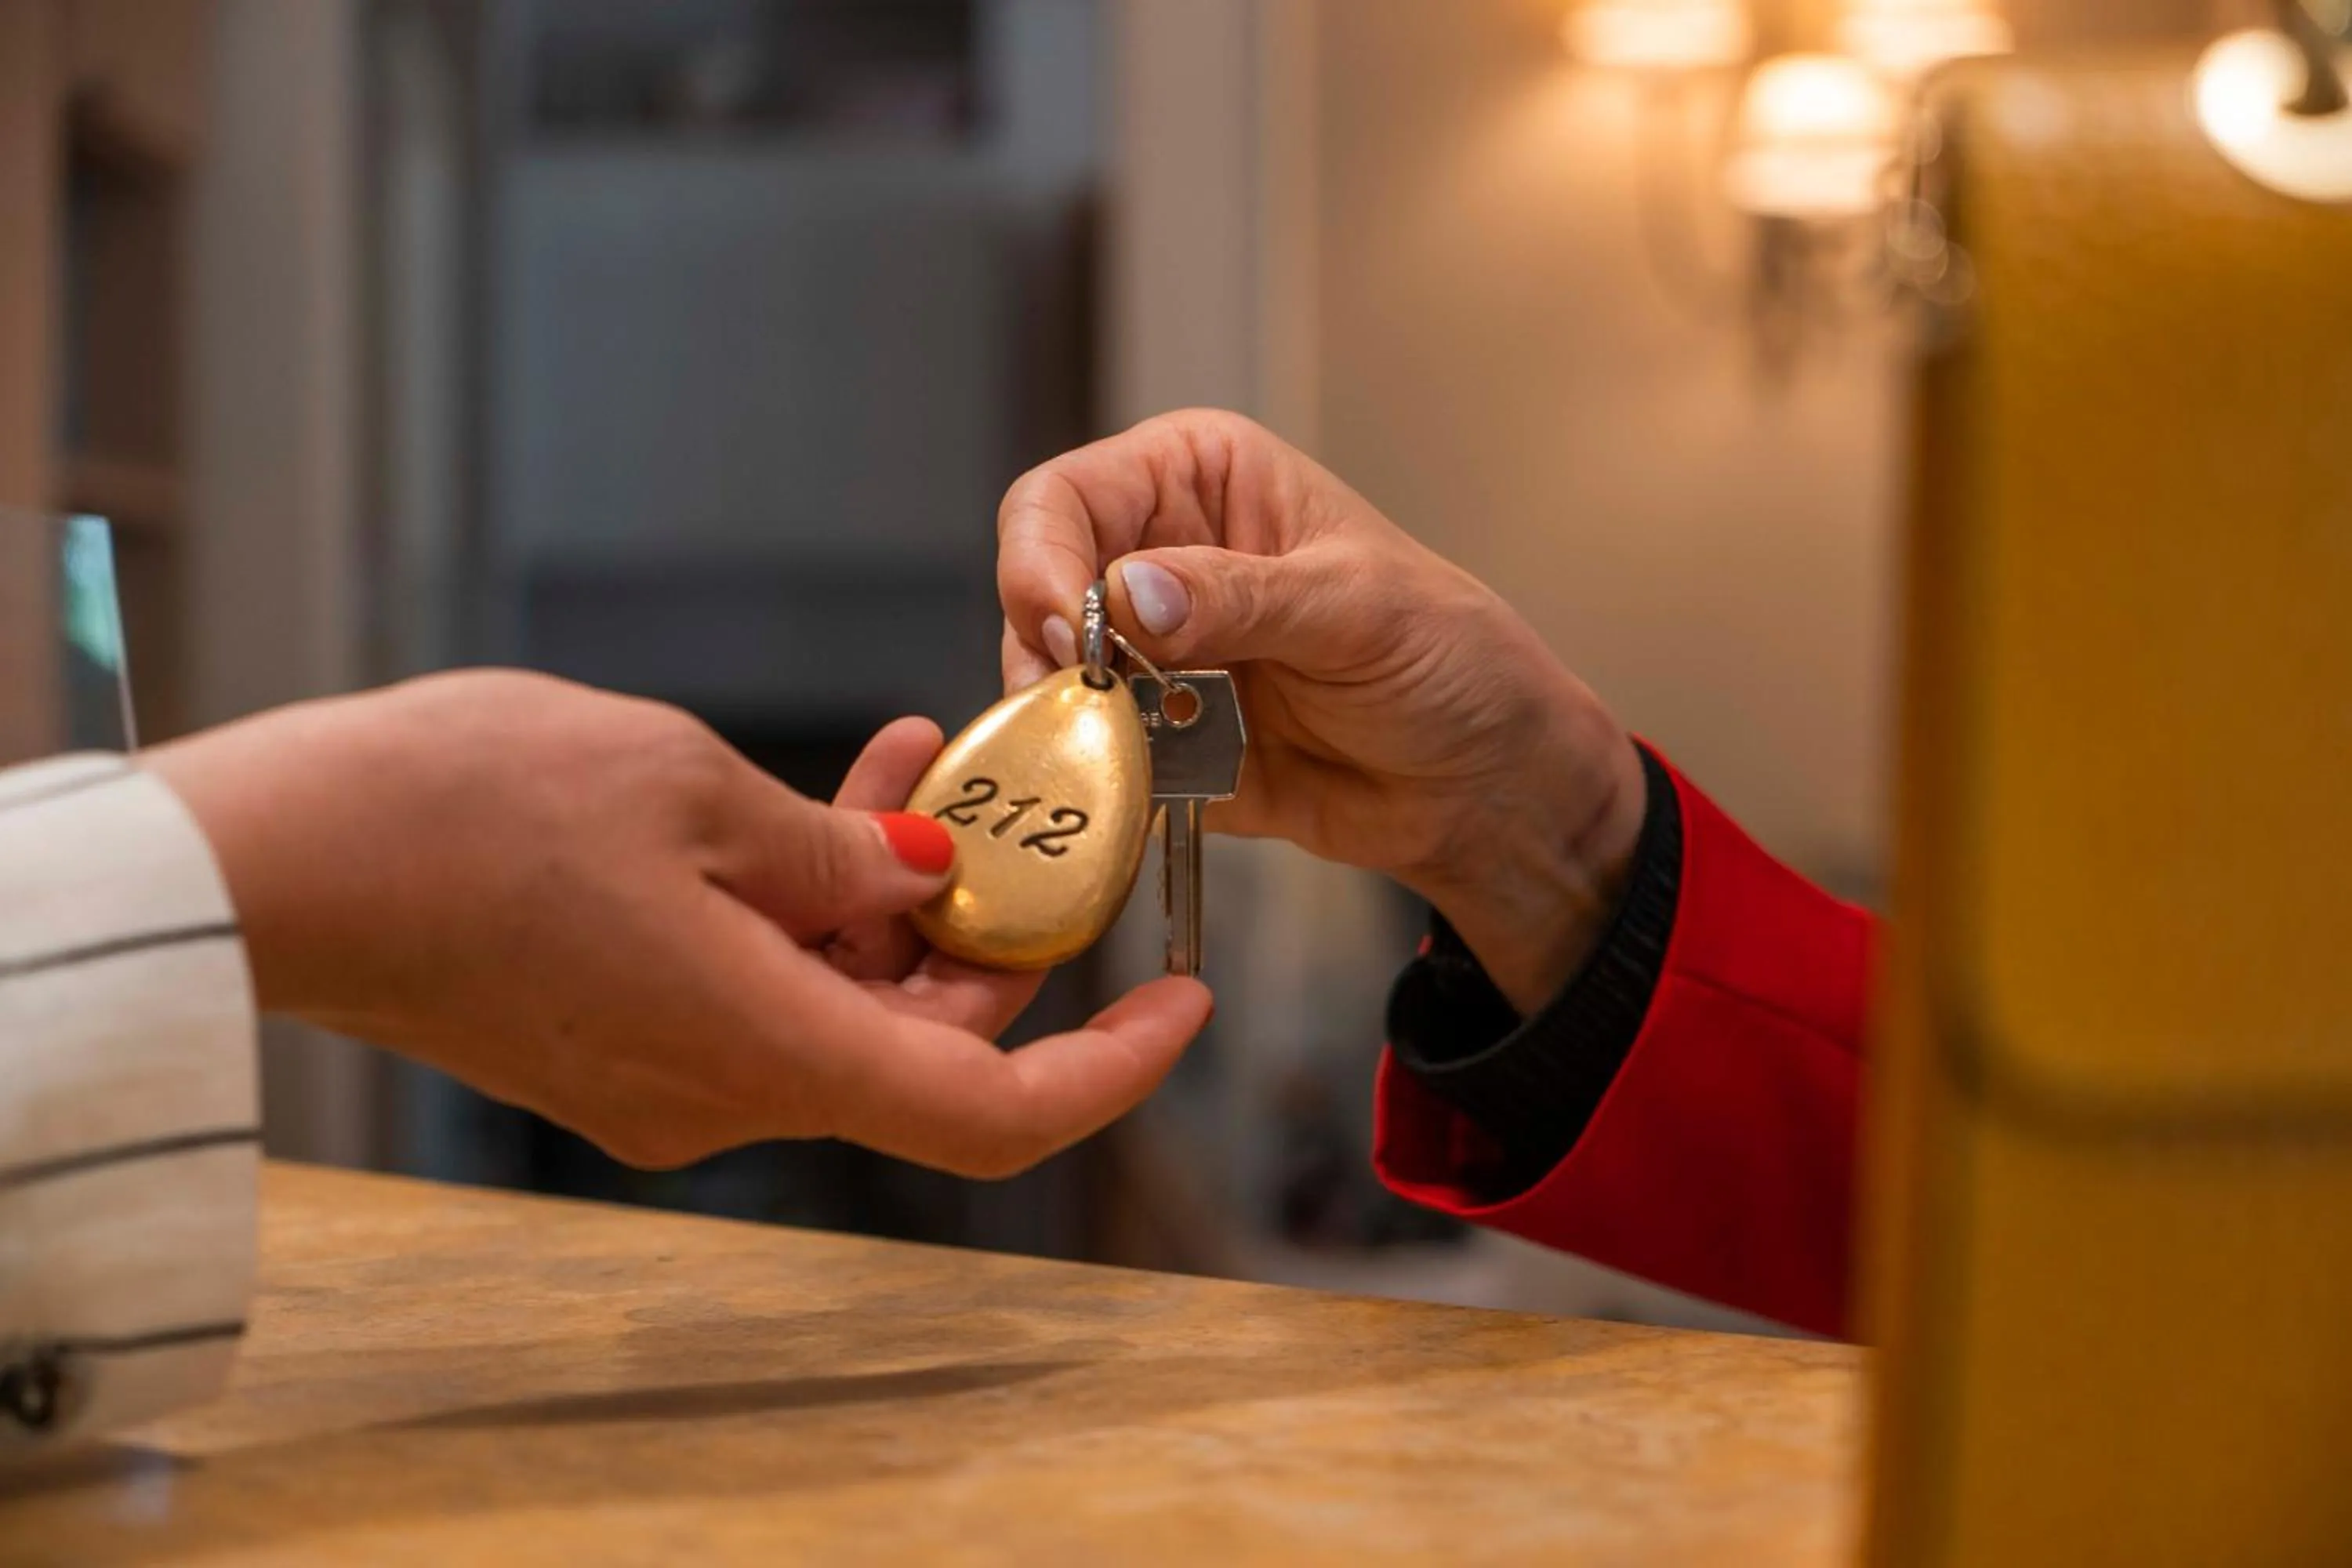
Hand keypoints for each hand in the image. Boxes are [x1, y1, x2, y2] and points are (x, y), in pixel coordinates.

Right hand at [145, 671, 1210, 1176]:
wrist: (279, 859)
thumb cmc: (469, 812)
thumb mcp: (695, 793)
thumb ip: (834, 850)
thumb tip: (917, 877)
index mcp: (768, 1052)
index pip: (993, 1116)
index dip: (1111, 1071)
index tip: (1184, 1002)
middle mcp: (724, 1097)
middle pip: (920, 1047)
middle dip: (991, 935)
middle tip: (1024, 812)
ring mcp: (661, 1080)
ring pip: (837, 1007)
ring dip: (893, 904)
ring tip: (915, 760)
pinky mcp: (609, 1044)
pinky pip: (756, 993)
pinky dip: (806, 914)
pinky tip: (814, 803)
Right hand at [996, 410, 1645, 1012]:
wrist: (1484, 787)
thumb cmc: (1450, 663)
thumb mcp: (1360, 610)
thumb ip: (1244, 598)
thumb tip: (1130, 595)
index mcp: (1200, 479)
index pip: (1065, 498)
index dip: (1042, 560)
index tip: (1075, 636)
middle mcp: (1160, 557)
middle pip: (1034, 589)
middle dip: (1045, 653)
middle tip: (1085, 708)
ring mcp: (1152, 655)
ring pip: (1046, 683)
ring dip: (1068, 725)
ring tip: (1128, 756)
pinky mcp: (1156, 741)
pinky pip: (1088, 759)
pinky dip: (1097, 782)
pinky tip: (1135, 797)